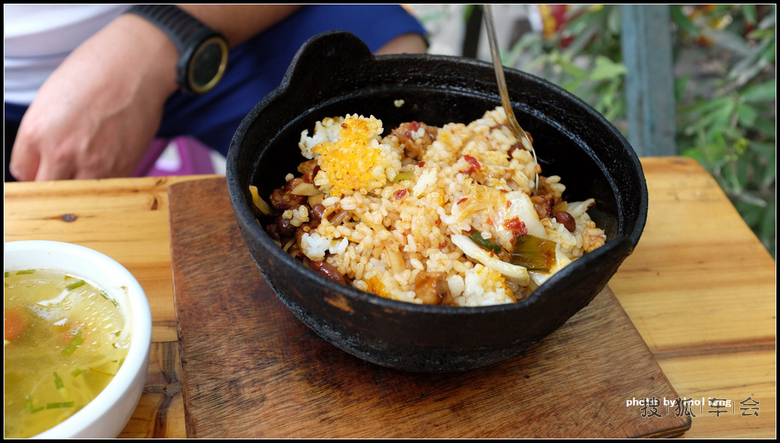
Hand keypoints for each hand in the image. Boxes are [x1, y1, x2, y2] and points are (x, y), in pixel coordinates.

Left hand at [9, 14, 178, 180]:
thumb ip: (43, 133)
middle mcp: (61, 152)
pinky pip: (106, 188)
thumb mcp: (50, 99)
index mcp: (36, 132)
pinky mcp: (122, 168)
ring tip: (91, 165)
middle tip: (66, 170)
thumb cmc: (95, 72)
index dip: (35, 169)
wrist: (136, 67)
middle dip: (54, 181)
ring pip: (78, 195)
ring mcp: (93, 163)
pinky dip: (106, 181)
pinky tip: (110, 160)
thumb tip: (45, 158)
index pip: (23, 173)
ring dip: (81, 185)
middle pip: (46, 190)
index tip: (45, 165)